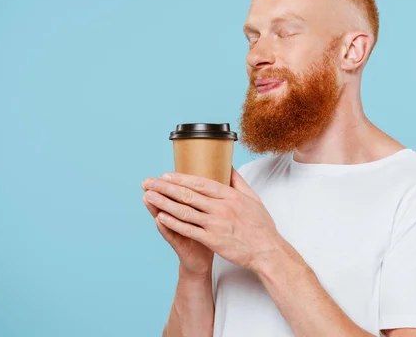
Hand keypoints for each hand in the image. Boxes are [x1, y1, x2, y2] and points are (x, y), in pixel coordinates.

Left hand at [141, 168, 280, 270]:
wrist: (267, 250)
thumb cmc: (261, 225)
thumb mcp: (253, 198)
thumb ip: (238, 181)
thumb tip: (228, 165)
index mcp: (230, 196)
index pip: (201, 183)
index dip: (181, 178)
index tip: (166, 174)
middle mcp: (221, 208)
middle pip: (188, 194)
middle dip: (166, 187)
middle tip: (149, 182)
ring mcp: (215, 224)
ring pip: (184, 211)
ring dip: (164, 203)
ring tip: (149, 196)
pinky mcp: (212, 240)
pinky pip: (188, 230)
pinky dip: (173, 223)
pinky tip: (161, 217)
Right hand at [142, 181, 212, 276]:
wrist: (203, 260)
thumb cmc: (208, 234)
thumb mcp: (209, 215)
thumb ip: (211, 199)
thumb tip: (222, 178)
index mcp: (188, 209)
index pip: (179, 193)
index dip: (173, 184)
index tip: (164, 173)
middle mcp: (180, 219)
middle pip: (169, 201)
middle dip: (158, 191)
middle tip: (147, 181)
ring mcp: (178, 231)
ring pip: (166, 216)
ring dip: (156, 206)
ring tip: (147, 196)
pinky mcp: (179, 245)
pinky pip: (171, 235)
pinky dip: (165, 227)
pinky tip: (158, 219)